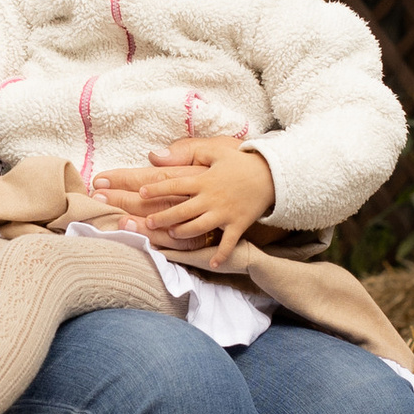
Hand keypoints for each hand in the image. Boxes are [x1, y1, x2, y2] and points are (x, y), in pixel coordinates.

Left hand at [101, 138, 275, 267]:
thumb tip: (155, 156)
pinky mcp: (238, 224)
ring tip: (171, 234)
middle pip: (181, 211)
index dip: (156, 189)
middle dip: (162, 218)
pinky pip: (228, 243)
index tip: (141, 193)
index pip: (174, 185)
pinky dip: (220, 255)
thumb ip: (186, 151)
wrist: (273, 173)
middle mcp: (212, 198)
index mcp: (204, 180)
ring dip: (182, 233)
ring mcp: (225, 213)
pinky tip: (212, 264)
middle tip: (148, 223)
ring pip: (198, 227)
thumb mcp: (215, 149)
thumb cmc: (241, 160)